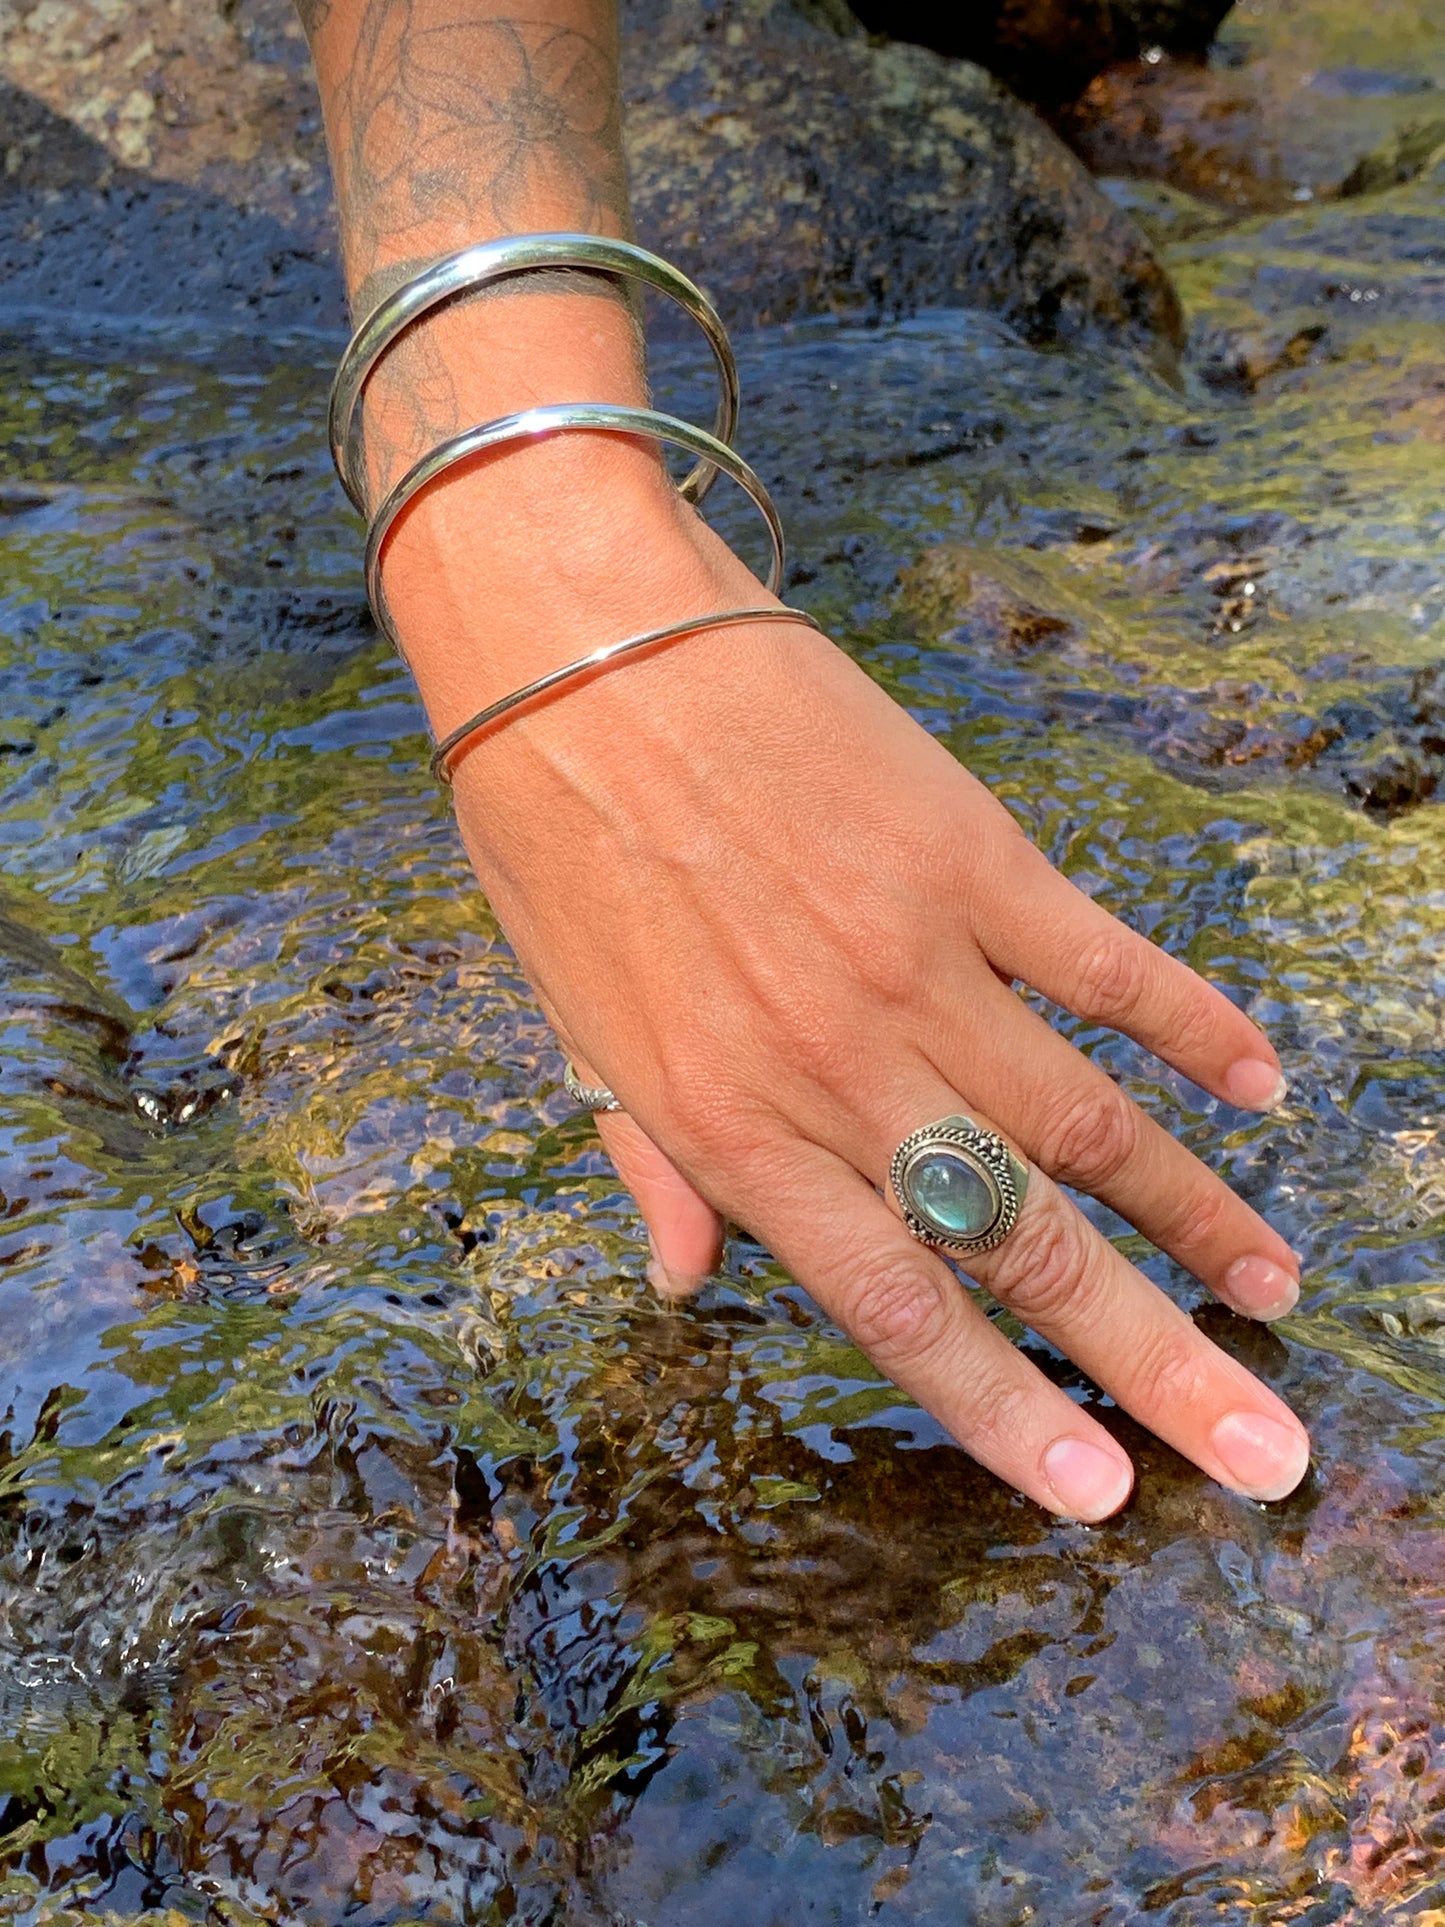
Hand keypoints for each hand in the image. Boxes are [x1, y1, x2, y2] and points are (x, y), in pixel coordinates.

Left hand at [388, 444, 1308, 1522]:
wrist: (576, 644)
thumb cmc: (551, 840)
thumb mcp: (572, 1029)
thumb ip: (650, 1165)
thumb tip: (684, 1284)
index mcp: (731, 1127)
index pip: (894, 1305)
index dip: (1002, 1410)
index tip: (1101, 1492)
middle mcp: (839, 1068)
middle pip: (1023, 1239)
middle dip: (1150, 1361)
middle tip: (1263, 1450)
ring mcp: (919, 960)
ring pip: (1090, 1121)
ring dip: (1196, 1214)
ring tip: (1274, 1288)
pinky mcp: (973, 857)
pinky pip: (1109, 964)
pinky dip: (1193, 1026)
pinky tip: (1262, 1083)